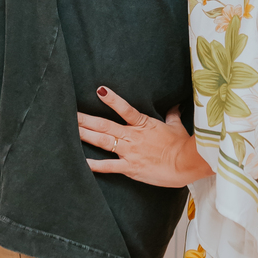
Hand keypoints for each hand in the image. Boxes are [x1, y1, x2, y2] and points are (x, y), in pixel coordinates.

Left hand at [76, 86, 211, 187]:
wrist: (187, 164)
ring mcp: (130, 152)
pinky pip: (109, 166)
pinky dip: (94, 165)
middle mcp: (132, 136)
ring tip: (69, 129)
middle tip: (69, 113)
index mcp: (143, 124)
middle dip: (85, 119)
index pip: (125, 109)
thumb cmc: (183, 145)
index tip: (98, 90)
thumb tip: (175, 105)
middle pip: (104, 125)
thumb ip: (171, 115)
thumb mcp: (176, 126)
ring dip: (85, 135)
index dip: (111, 99)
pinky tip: (81, 162)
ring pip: (102, 141)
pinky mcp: (130, 168)